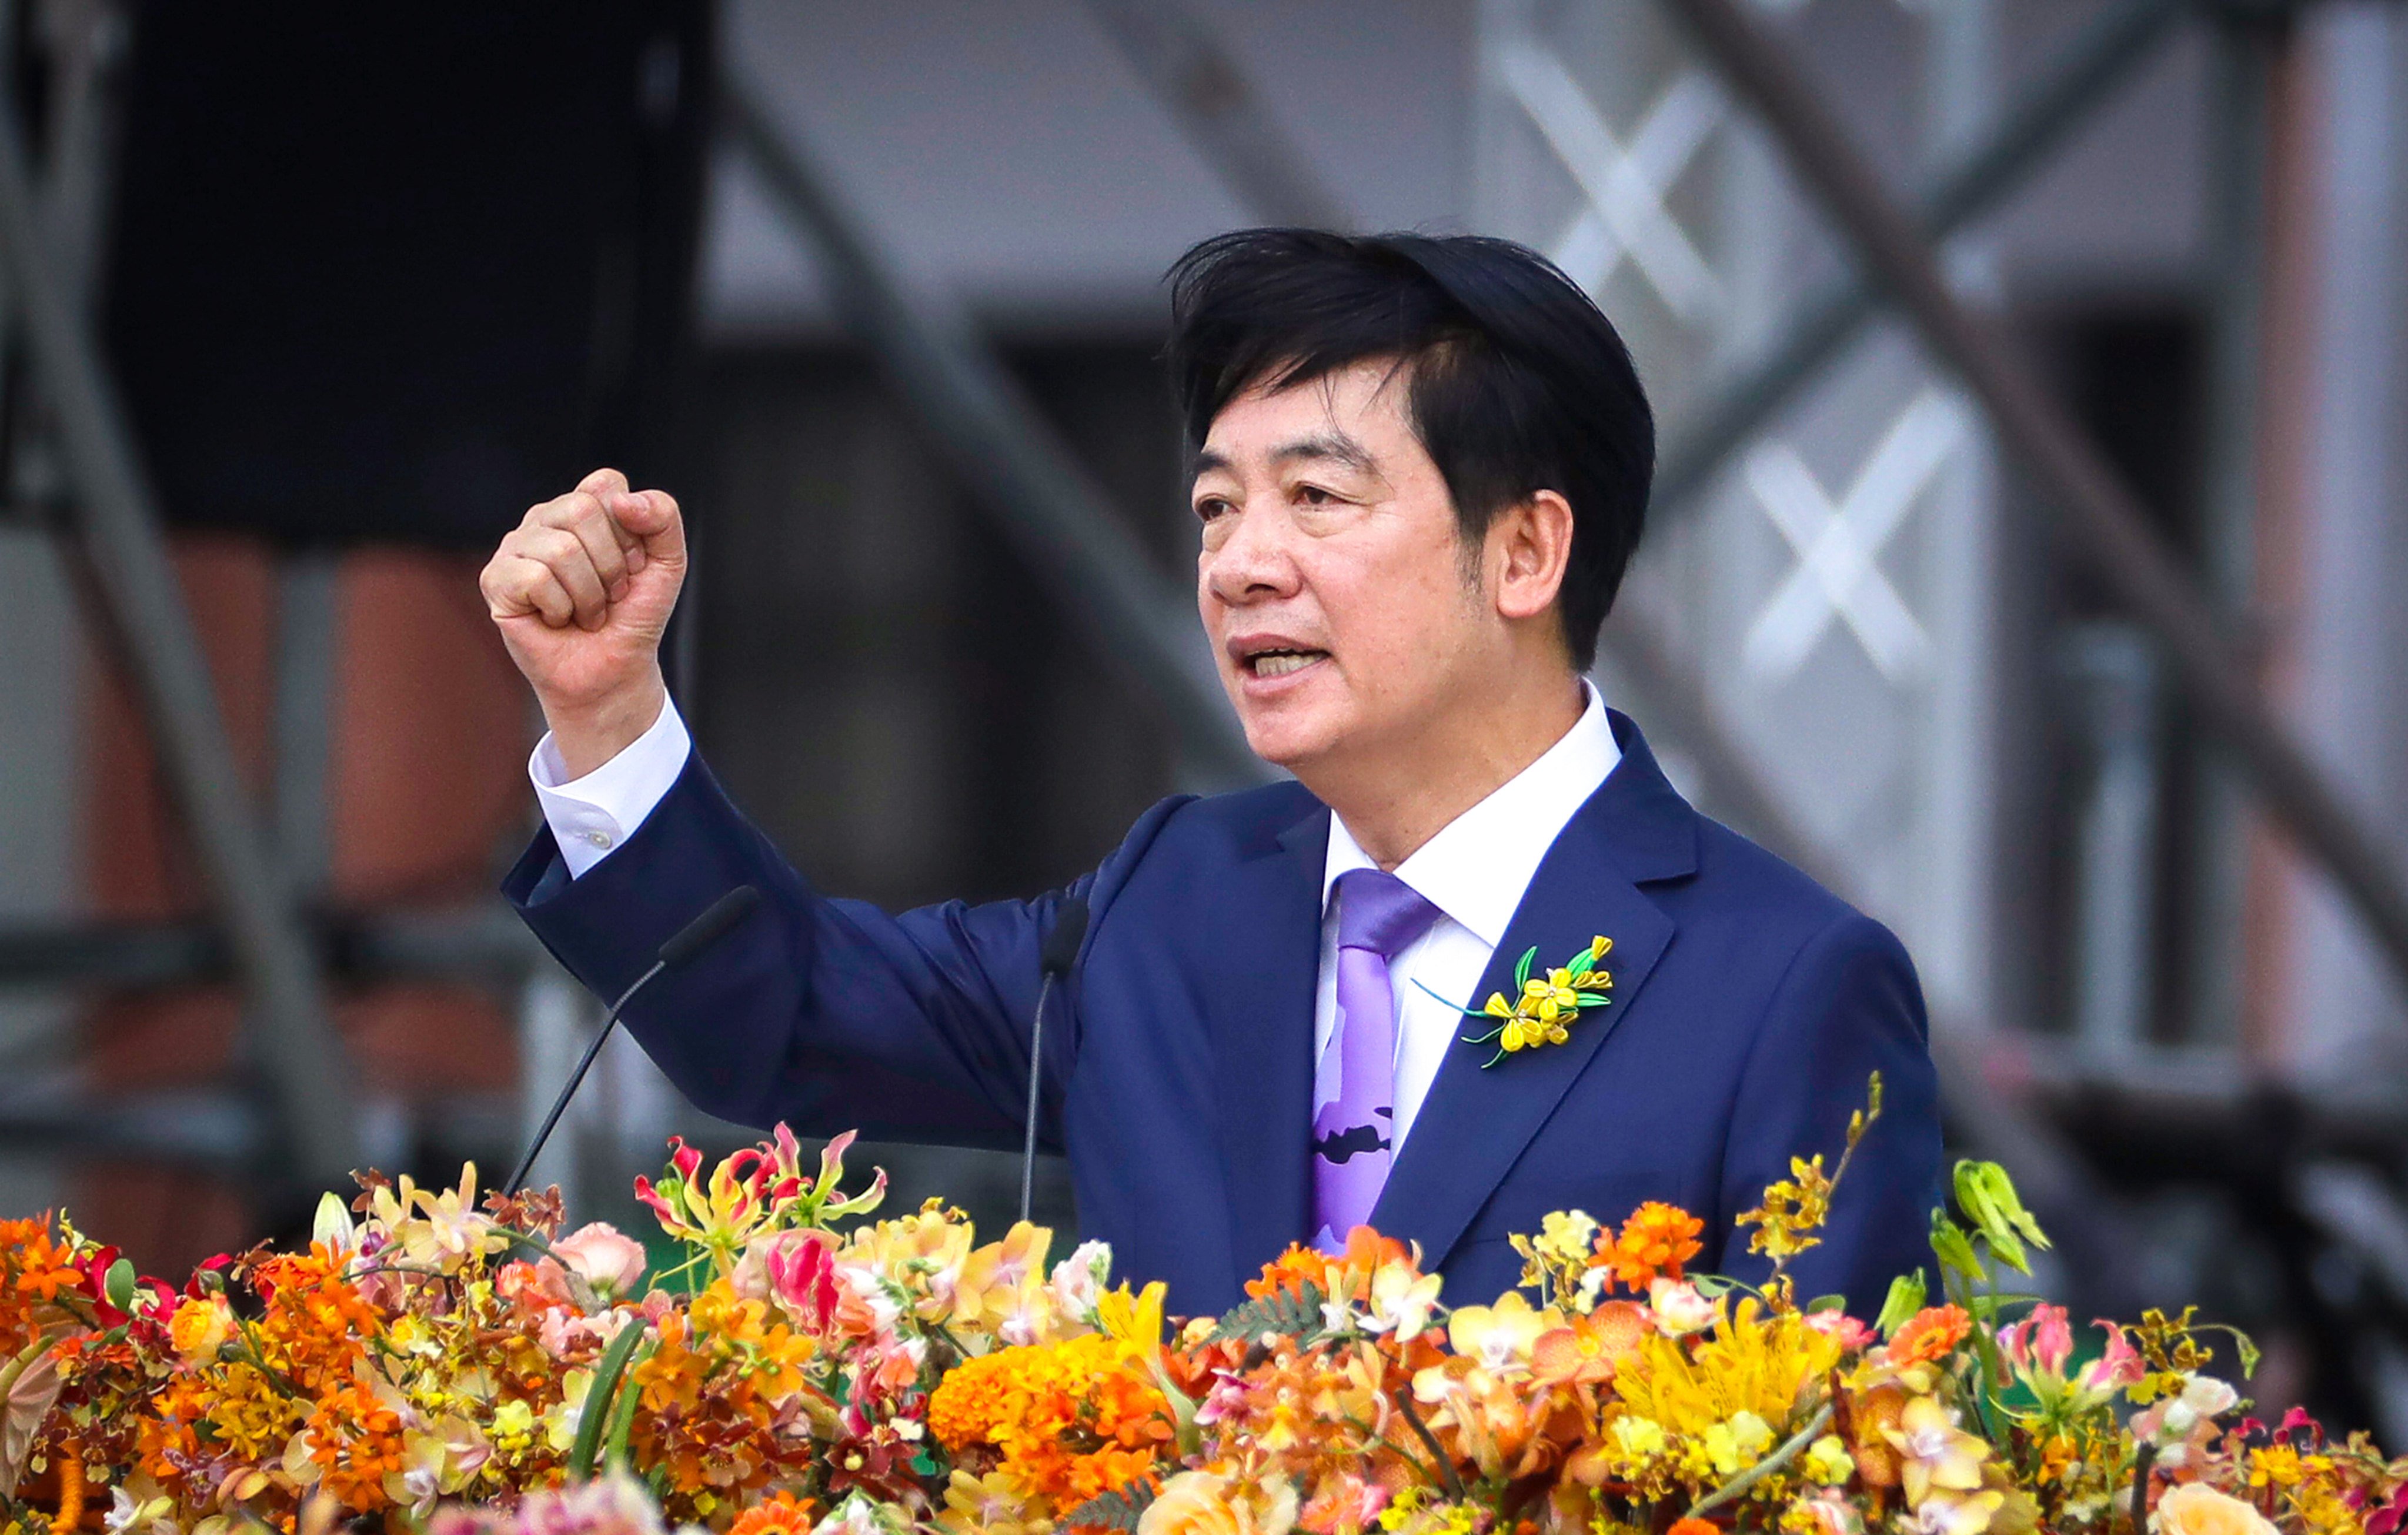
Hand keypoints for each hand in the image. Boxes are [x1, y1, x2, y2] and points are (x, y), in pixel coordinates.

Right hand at [481, 467, 685, 776]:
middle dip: (610, 564)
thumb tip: (624, 501)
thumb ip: (663, 517)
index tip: (633, 565)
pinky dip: (561, 609)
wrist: (613, 670)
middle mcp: (544, 519)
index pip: (605, 484)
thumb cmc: (633, 615)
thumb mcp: (668, 562)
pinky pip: (536, 578)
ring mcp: (515, 546)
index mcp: (581, 506)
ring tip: (586, 612)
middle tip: (611, 593)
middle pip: (581, 510)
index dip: (629, 530)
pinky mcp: (495, 579)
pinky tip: (558, 619)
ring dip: (589, 595)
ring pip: (561, 550)